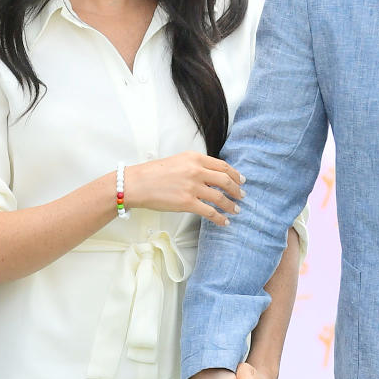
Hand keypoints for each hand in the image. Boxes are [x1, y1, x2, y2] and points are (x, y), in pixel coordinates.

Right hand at [122, 152, 243, 223]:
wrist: (136, 184)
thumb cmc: (153, 173)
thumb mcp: (178, 161)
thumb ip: (195, 166)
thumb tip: (210, 176)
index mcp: (195, 158)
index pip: (222, 165)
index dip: (234, 174)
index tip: (240, 180)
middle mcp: (196, 171)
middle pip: (225, 180)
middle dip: (237, 189)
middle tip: (242, 195)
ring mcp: (193, 187)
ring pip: (220, 197)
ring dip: (231, 205)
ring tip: (236, 210)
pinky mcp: (188, 203)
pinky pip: (210, 212)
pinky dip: (220, 218)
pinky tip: (225, 221)